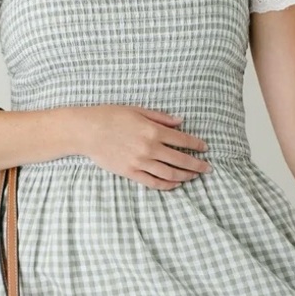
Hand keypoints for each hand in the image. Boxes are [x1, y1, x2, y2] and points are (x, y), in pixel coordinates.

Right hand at [79, 105, 211, 189]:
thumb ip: (160, 117)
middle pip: (180, 159)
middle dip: (196, 164)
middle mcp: (149, 148)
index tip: (205, 148)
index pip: (182, 140)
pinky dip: (167, 185)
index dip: (197, 145)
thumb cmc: (110, 116)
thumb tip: (180, 121)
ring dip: (185, 176)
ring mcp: (140, 162)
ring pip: (169, 173)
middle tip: (207, 168)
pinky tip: (175, 184)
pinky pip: (153, 182)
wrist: (87, 131)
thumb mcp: (137, 110)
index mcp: (153, 130)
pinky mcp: (130, 172)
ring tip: (194, 176)